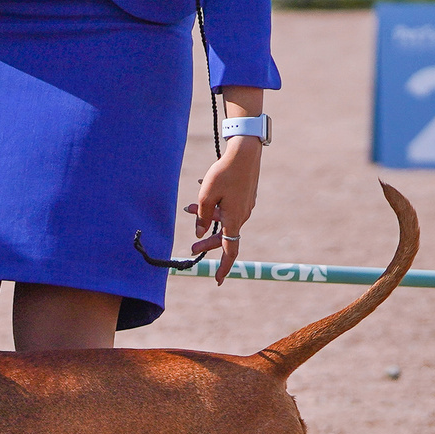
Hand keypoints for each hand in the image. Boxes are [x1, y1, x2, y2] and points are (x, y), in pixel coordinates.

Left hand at [187, 139, 262, 282]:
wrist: (245, 153)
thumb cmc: (224, 173)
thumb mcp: (207, 196)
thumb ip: (203, 217)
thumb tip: (200, 233)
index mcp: (234, 219)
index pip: (230, 250)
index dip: (224, 266)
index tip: (218, 280)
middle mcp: (242, 216)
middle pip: (224, 236)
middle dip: (207, 241)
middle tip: (192, 247)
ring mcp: (245, 207)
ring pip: (224, 220)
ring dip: (207, 218)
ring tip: (189, 209)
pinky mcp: (244, 198)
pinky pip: (228, 209)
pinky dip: (215, 207)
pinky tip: (204, 192)